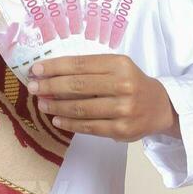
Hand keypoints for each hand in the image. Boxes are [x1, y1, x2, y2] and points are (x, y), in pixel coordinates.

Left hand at [27, 54, 179, 142]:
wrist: (160, 106)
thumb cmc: (130, 83)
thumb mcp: (116, 67)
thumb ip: (89, 69)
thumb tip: (50, 74)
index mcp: (119, 64)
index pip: (80, 64)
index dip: (54, 67)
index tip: (36, 69)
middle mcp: (123, 84)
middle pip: (78, 85)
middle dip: (50, 86)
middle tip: (33, 87)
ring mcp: (124, 108)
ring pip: (81, 108)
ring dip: (56, 106)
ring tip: (42, 104)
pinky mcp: (122, 129)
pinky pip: (89, 126)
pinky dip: (69, 123)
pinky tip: (57, 119)